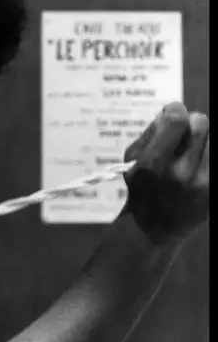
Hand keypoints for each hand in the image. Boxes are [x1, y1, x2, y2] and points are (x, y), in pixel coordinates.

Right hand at [122, 102, 208, 245]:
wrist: (153, 230)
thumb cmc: (141, 189)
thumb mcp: (132, 160)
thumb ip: (152, 133)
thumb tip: (174, 112)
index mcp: (155, 164)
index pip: (177, 118)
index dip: (174, 112)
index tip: (171, 118)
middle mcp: (182, 173)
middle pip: (201, 122)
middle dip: (191, 126)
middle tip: (183, 138)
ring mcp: (204, 183)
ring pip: (212, 139)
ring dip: (203, 142)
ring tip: (191, 156)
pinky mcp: (215, 191)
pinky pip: (214, 157)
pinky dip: (207, 157)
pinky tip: (199, 166)